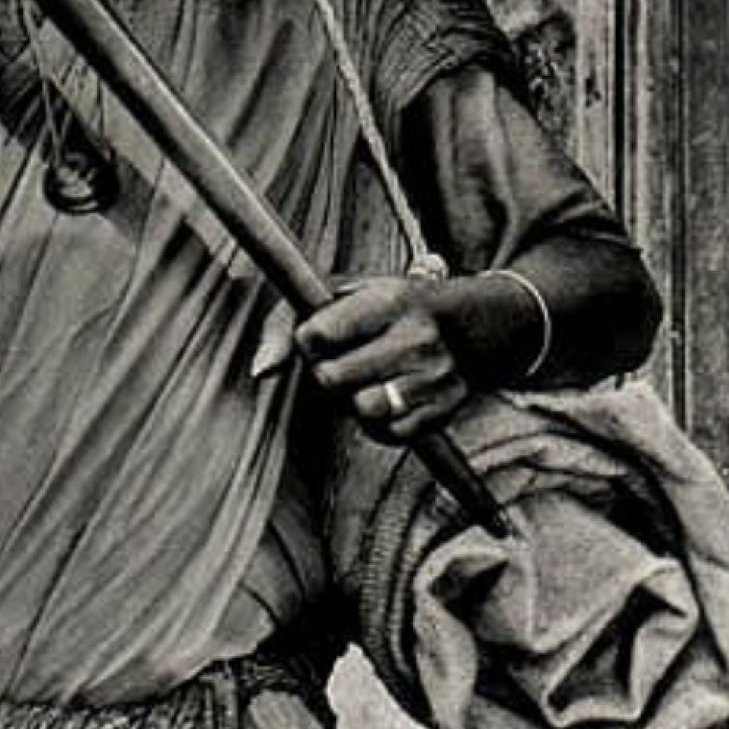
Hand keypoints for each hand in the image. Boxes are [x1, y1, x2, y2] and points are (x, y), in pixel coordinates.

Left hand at [294, 278, 468, 441]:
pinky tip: (385, 398)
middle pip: (331, 380)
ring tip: (364, 381)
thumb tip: (261, 371)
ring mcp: (433, 377)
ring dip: (353, 402)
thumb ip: (287, 323)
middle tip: (342, 361)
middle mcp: (415, 339)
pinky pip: (388, 434)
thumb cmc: (385, 309)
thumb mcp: (340, 294)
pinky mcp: (442, 411)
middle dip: (326, 374)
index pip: (314, 336)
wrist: (468, 327)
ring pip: (363, 411)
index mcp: (386, 301)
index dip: (307, 342)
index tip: (321, 336)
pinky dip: (378, 423)